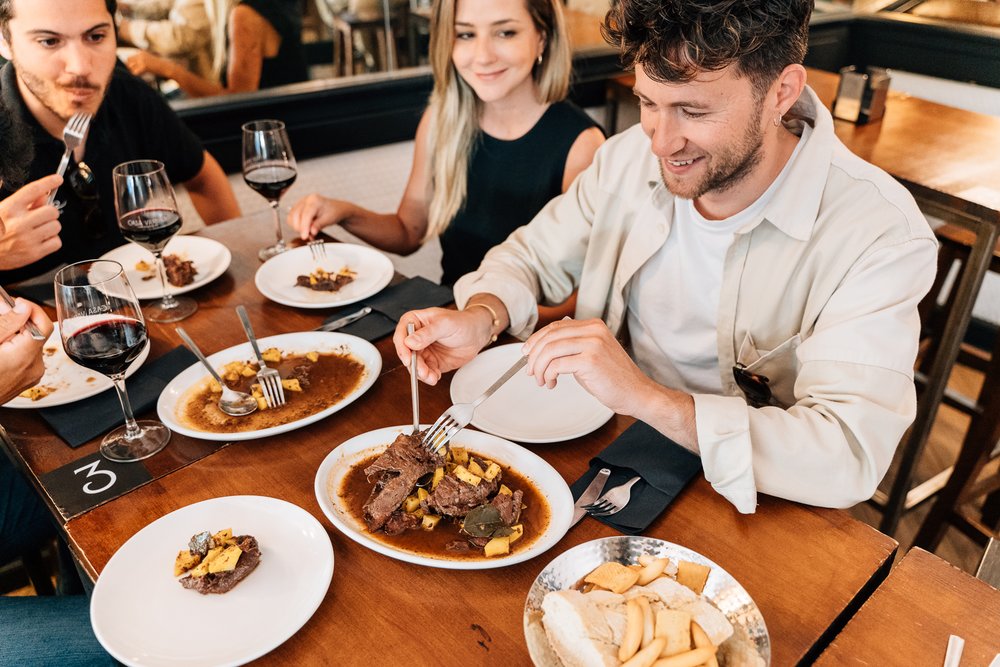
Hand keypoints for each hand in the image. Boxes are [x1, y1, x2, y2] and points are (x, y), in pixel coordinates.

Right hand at [0, 174, 62, 270]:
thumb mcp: (2, 209)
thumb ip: (24, 202)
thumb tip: (44, 194)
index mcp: (9, 208)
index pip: (33, 190)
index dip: (48, 182)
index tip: (57, 179)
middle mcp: (19, 223)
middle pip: (52, 211)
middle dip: (49, 213)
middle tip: (40, 217)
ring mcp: (27, 239)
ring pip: (56, 226)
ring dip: (50, 227)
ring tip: (38, 230)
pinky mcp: (34, 253)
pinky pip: (56, 242)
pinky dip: (52, 241)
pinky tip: (40, 240)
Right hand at [0, 298, 53, 403]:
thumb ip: (6, 324)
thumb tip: (23, 308)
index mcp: (24, 357)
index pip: (43, 324)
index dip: (31, 309)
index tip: (15, 302)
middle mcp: (33, 368)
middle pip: (35, 333)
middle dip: (17, 320)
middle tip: (0, 312)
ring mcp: (31, 376)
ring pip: (29, 344)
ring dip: (14, 334)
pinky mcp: (26, 379)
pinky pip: (25, 356)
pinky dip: (14, 347)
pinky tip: (1, 348)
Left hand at [126, 51, 172, 78]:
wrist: (167, 67)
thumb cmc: (160, 66)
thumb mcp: (149, 60)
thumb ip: (141, 61)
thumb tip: (131, 66)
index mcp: (141, 52)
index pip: (129, 58)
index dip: (131, 64)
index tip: (136, 69)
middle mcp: (140, 55)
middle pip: (128, 61)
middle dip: (131, 67)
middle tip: (137, 72)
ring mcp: (142, 60)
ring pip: (130, 67)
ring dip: (134, 71)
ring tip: (142, 73)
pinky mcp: (144, 66)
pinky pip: (135, 72)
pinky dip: (138, 75)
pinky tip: (144, 75)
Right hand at [287, 194, 351, 240]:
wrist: (336, 209)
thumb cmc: (333, 212)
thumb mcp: (328, 220)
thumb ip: (319, 225)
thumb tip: (311, 232)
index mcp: (314, 200)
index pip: (306, 214)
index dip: (304, 227)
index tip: (304, 236)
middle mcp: (305, 200)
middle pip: (296, 216)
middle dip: (300, 228)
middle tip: (309, 236)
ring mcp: (300, 203)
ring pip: (291, 218)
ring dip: (298, 227)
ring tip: (308, 232)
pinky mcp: (297, 208)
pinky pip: (291, 218)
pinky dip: (296, 225)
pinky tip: (305, 228)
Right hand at [393, 307, 493, 384]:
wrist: (478, 334)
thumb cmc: (462, 322)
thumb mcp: (445, 324)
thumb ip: (428, 333)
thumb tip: (410, 342)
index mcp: (416, 321)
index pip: (401, 334)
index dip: (402, 347)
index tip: (407, 357)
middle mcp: (417, 337)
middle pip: (407, 353)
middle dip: (413, 364)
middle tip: (422, 371)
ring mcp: (424, 351)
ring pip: (415, 365)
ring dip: (421, 373)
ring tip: (431, 376)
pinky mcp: (432, 362)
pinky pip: (426, 372)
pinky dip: (429, 377)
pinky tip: (435, 377)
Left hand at [522, 318, 653, 415]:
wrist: (636, 393)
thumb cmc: (614, 378)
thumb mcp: (591, 354)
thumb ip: (572, 347)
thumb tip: (542, 348)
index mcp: (593, 325)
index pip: (556, 327)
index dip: (537, 339)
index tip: (527, 353)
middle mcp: (593, 330)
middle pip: (550, 337)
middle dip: (534, 355)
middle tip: (530, 371)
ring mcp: (593, 344)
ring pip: (550, 350)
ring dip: (539, 367)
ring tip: (541, 380)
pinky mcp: (590, 360)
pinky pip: (557, 365)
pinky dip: (548, 375)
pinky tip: (552, 383)